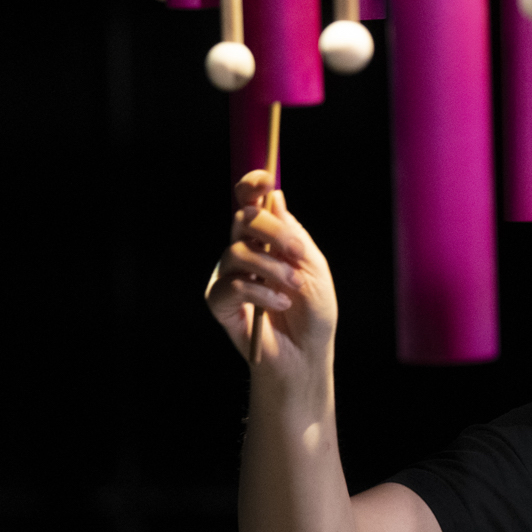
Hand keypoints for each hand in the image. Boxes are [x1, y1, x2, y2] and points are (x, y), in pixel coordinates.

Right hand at [205, 171, 338, 371]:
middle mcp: (244, 251)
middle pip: (243, 218)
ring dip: (272, 268)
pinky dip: (260, 292)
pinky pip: (232, 284)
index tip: (265, 178)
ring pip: (237, 250)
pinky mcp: (218, 300)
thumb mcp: (313, 268)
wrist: (306, 353)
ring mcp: (228, 274)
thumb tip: (275, 195)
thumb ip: (293, 234)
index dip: (252, 185)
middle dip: (272, 230)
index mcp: (267, 239)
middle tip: (296, 252)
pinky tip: (278, 304)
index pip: (251, 202)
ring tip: (293, 288)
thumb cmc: (314, 311)